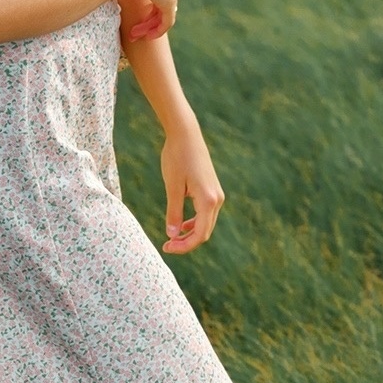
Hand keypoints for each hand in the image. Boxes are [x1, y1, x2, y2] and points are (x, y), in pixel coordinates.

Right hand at [133, 0, 180, 31]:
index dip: (148, 1)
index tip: (136, 8)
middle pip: (161, 2)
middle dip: (148, 17)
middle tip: (134, 27)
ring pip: (162, 14)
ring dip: (148, 26)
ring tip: (133, 34)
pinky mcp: (170, 2)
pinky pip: (166, 22)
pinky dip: (157, 31)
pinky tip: (146, 37)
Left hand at [159, 120, 222, 253]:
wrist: (186, 134)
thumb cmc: (176, 158)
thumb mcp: (172, 187)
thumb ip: (173, 212)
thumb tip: (172, 235)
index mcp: (208, 200)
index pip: (199, 234)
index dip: (184, 246)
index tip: (166, 247)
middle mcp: (216, 199)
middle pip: (204, 232)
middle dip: (186, 243)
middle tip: (166, 246)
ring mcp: (216, 194)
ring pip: (206, 223)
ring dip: (190, 234)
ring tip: (171, 238)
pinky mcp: (212, 189)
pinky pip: (205, 213)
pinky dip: (194, 222)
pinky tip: (180, 224)